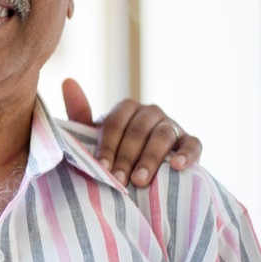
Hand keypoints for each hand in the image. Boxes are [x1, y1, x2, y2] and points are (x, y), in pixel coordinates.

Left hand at [62, 78, 201, 187]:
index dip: (108, 146)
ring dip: (151, 158)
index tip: (102, 168)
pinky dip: (186, 154)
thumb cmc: (115, 150)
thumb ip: (80, 112)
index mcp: (126, 108)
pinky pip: (193, 145)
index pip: (115, 123)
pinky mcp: (190, 141)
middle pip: (138, 131)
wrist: (142, 169)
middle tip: (119, 181)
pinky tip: (177, 166)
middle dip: (126, 157)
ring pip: (163, 136)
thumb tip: (67, 80)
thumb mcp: (96, 135)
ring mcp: (172, 125)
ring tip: (140, 180)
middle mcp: (150, 112)